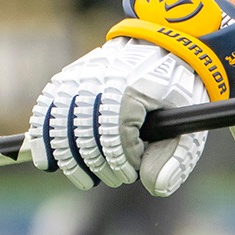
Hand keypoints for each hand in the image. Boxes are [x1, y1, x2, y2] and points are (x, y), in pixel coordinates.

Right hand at [27, 0, 234, 195]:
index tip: (133, 172)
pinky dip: (44, 139)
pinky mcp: (67, 78)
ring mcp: (79, 77)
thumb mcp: (190, 122)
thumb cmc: (178, 91)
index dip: (124, 164)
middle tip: (116, 179)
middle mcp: (99, 81)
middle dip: (100, 167)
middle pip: (86, 139)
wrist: (165, 47)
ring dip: (71, 161)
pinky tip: (50, 162)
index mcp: (131, 89)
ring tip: (87, 179)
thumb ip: (177, 158)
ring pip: (60, 129)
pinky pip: (45, 113)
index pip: (116, 140)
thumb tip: (155, 187)